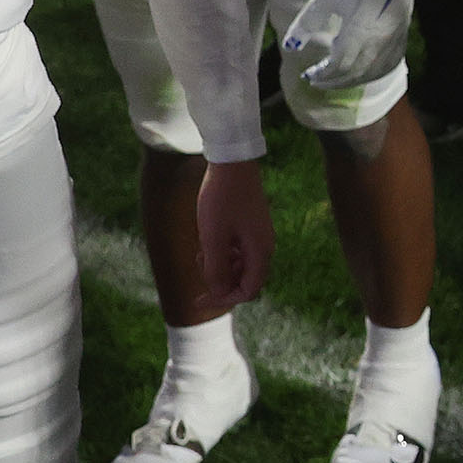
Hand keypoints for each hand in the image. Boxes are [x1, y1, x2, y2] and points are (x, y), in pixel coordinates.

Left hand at [196, 158, 272, 308]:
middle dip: (220, 281)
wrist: (232, 163)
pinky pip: (239, 250)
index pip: (248, 291)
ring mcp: (258, 235)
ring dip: (220, 266)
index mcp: (260, 251)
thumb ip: (216, 269)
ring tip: (201, 250)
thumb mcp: (212, 238)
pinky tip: (208, 240)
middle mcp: (264, 246)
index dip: (223, 299)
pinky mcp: (252, 225)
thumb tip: (219, 293)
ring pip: (240, 265)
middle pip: (245, 280)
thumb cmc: (221, 199)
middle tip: (199, 265)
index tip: (199, 299)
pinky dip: (223, 252)